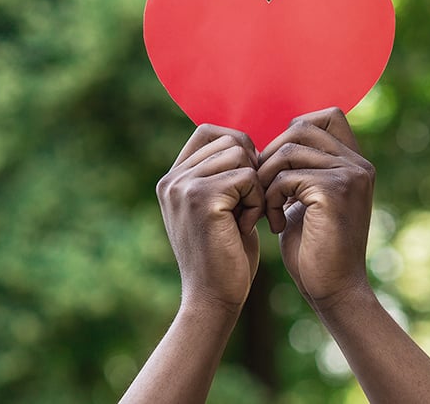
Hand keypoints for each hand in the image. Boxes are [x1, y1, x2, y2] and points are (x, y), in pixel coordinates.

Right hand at [156, 124, 264, 310]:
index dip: (239, 147)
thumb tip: (246, 142)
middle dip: (251, 169)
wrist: (214, 299)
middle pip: (230, 140)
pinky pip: (248, 177)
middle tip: (248, 206)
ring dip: (255, 186)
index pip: (210, 131)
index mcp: (172, 178)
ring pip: (241, 154)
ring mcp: (183, 187)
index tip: (248, 182)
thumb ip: (221, 175)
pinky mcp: (201, 199)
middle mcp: (172, 179)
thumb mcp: (219, 208)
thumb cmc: (225, 256)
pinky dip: (257, 201)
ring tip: (246, 217)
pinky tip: (247, 227)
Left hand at [257, 108, 375, 311]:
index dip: (292, 131)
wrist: (333, 291)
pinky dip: (270, 198)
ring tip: (265, 209)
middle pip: (301, 127)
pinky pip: (285, 177)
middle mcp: (358, 164)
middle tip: (261, 188)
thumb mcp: (306, 200)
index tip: (276, 168)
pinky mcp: (334, 191)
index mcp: (354, 163)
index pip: (325, 115)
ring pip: (287, 150)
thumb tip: (272, 143)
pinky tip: (274, 224)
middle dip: (270, 155)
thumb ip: (300, 170)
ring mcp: (349, 175)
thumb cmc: (314, 249)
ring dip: (265, 179)